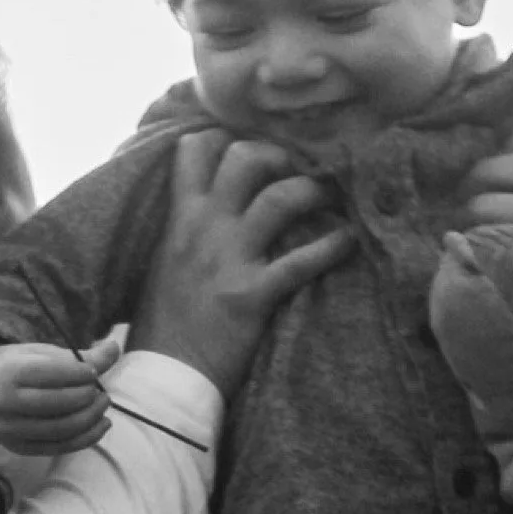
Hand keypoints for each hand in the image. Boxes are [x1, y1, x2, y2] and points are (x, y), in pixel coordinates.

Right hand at [0, 336, 121, 454]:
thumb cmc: (21, 366)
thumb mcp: (44, 354)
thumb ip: (80, 356)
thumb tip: (114, 349)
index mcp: (8, 372)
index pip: (52, 374)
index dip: (80, 373)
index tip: (93, 371)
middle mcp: (3, 403)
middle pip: (58, 404)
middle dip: (88, 397)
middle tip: (101, 391)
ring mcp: (9, 430)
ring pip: (62, 429)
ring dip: (91, 418)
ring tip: (103, 405)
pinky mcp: (18, 448)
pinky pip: (60, 447)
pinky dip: (87, 438)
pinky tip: (101, 425)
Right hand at [128, 131, 354, 398]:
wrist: (163, 375)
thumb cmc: (162, 323)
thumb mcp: (162, 262)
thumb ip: (184, 230)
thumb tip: (208, 209)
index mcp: (178, 219)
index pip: (194, 150)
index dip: (226, 138)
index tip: (251, 146)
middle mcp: (203, 228)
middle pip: (244, 159)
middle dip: (279, 155)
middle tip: (298, 169)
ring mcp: (229, 259)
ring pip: (280, 198)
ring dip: (314, 191)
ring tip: (331, 196)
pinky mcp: (252, 294)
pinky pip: (302, 260)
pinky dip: (333, 247)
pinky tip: (350, 242)